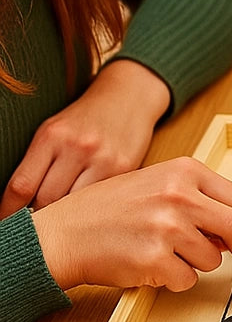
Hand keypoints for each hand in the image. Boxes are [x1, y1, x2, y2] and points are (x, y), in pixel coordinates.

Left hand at [1, 60, 169, 218]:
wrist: (130, 96)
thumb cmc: (85, 118)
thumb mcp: (54, 131)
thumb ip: (37, 165)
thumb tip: (21, 206)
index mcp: (52, 136)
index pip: (21, 187)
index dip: (8, 212)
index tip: (6, 223)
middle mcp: (77, 147)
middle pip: (47, 201)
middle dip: (39, 216)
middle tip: (38, 225)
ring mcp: (104, 158)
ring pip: (75, 206)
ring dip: (67, 217)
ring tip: (64, 219)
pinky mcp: (126, 168)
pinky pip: (101, 200)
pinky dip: (91, 208)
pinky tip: (89, 208)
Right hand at [30, 157, 231, 291]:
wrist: (63, 232)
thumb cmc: (110, 210)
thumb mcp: (160, 185)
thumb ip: (201, 201)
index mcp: (186, 171)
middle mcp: (180, 195)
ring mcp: (168, 226)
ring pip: (212, 259)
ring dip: (197, 264)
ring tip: (164, 251)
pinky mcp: (154, 258)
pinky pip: (186, 279)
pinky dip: (175, 279)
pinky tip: (150, 264)